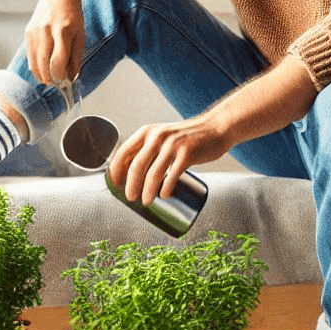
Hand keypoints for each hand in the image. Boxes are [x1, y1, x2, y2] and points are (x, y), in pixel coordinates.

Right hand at [24, 0, 84, 85]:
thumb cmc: (72, 15)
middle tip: (56, 84)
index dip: (61, 76)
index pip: (57, 62)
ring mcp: (34, 32)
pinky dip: (35, 65)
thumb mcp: (80, 36)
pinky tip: (42, 68)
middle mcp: (46, 32)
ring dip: (41, 75)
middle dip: (50, 79)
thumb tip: (71, 78)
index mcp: (62, 32)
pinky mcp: (28, 32)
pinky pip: (29, 55)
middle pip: (43, 65)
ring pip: (33, 63)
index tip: (65, 81)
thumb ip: (76, 58)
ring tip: (49, 79)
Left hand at [108, 112, 232, 205]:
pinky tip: (164, 195)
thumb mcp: (163, 136)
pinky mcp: (187, 154)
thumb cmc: (187, 137)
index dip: (116, 171)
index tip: (114, 185)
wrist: (215, 128)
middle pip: (137, 165)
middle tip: (130, 198)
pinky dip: (166, 188)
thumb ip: (149, 149)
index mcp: (147, 132)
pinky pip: (172, 175)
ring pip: (154, 173)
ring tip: (146, 202)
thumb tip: (133, 175)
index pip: (123, 152)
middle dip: (130, 185)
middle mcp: (157, 137)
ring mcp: (173, 145)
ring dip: (147, 191)